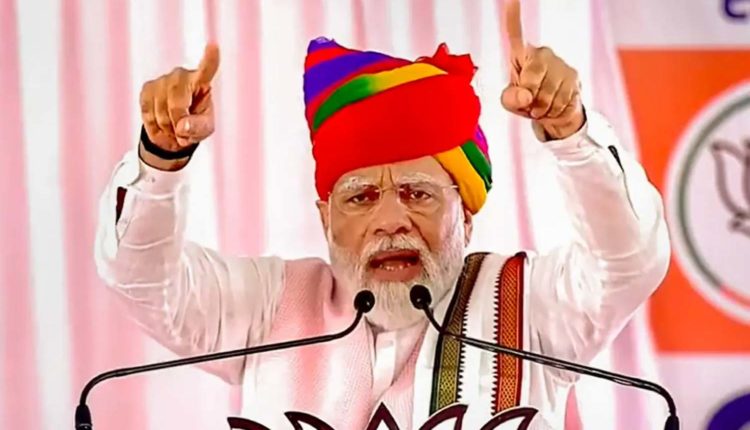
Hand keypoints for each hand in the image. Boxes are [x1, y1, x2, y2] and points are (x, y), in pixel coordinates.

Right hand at [139, 44, 219, 162]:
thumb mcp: (205, 129)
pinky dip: (155, 126)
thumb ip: (198, 127)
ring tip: (174, 127)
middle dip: (178, 123)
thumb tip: (182, 126)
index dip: (210, 58)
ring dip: (167, 127)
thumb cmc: (195, 124)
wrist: (174, 128)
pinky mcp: (147, 89)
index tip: (213, 45)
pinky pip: (148, 114)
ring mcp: (162, 80)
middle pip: (176, 103)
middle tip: (183, 132)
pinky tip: (162, 123)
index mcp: (201, 81)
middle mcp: (180, 76)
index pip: (207, 69)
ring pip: (160, 112)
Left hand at [500, 0, 583, 139]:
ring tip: (540, 105)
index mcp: (522, 54)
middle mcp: (543, 54)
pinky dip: (553, 112)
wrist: (552, 112)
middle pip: (531, 80)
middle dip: (528, 98)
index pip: (516, 33)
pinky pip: (560, 102)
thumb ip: (510, 98)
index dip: (513, 16)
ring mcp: (561, 65)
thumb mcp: (510, 101)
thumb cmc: (526, 100)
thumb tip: (526, 96)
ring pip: (546, 95)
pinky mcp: (575, 78)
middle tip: (529, 102)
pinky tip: (553, 107)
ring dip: (541, 108)